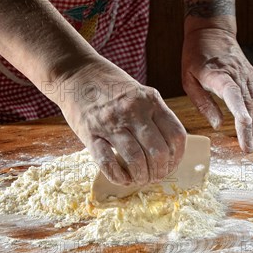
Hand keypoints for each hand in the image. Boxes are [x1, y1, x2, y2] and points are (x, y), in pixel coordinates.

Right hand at [57, 59, 185, 185]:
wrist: (76, 73)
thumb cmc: (110, 86)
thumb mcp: (140, 93)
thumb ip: (154, 115)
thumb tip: (169, 148)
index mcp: (150, 100)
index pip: (175, 135)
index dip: (176, 157)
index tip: (171, 165)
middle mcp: (133, 111)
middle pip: (157, 152)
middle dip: (160, 171)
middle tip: (155, 177)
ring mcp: (110, 123)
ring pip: (136, 160)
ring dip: (141, 176)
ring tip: (140, 179)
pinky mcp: (90, 134)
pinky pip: (107, 162)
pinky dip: (118, 176)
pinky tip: (123, 179)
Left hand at [182, 28, 252, 152]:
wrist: (212, 31)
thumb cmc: (196, 56)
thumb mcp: (189, 79)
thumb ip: (203, 103)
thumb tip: (218, 125)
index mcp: (218, 75)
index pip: (232, 94)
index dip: (239, 111)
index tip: (245, 125)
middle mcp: (237, 75)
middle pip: (246, 105)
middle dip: (248, 129)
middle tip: (248, 150)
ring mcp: (246, 76)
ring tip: (252, 145)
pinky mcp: (251, 77)